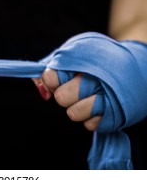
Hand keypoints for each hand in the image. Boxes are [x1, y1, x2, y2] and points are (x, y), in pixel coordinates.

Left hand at [32, 32, 146, 132]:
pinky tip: (100, 106)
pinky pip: (90, 124)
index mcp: (81, 59)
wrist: (138, 65)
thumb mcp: (73, 55)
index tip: (61, 77)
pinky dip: (92, 117)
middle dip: (64, 95)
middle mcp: (95, 77)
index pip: (51, 77)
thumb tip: (42, 92)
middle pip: (61, 97)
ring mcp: (107, 96)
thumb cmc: (97, 61)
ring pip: (73, 114)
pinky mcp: (116, 114)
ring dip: (77, 108)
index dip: (53, 80)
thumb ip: (50, 69)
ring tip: (88, 98)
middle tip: (75, 88)